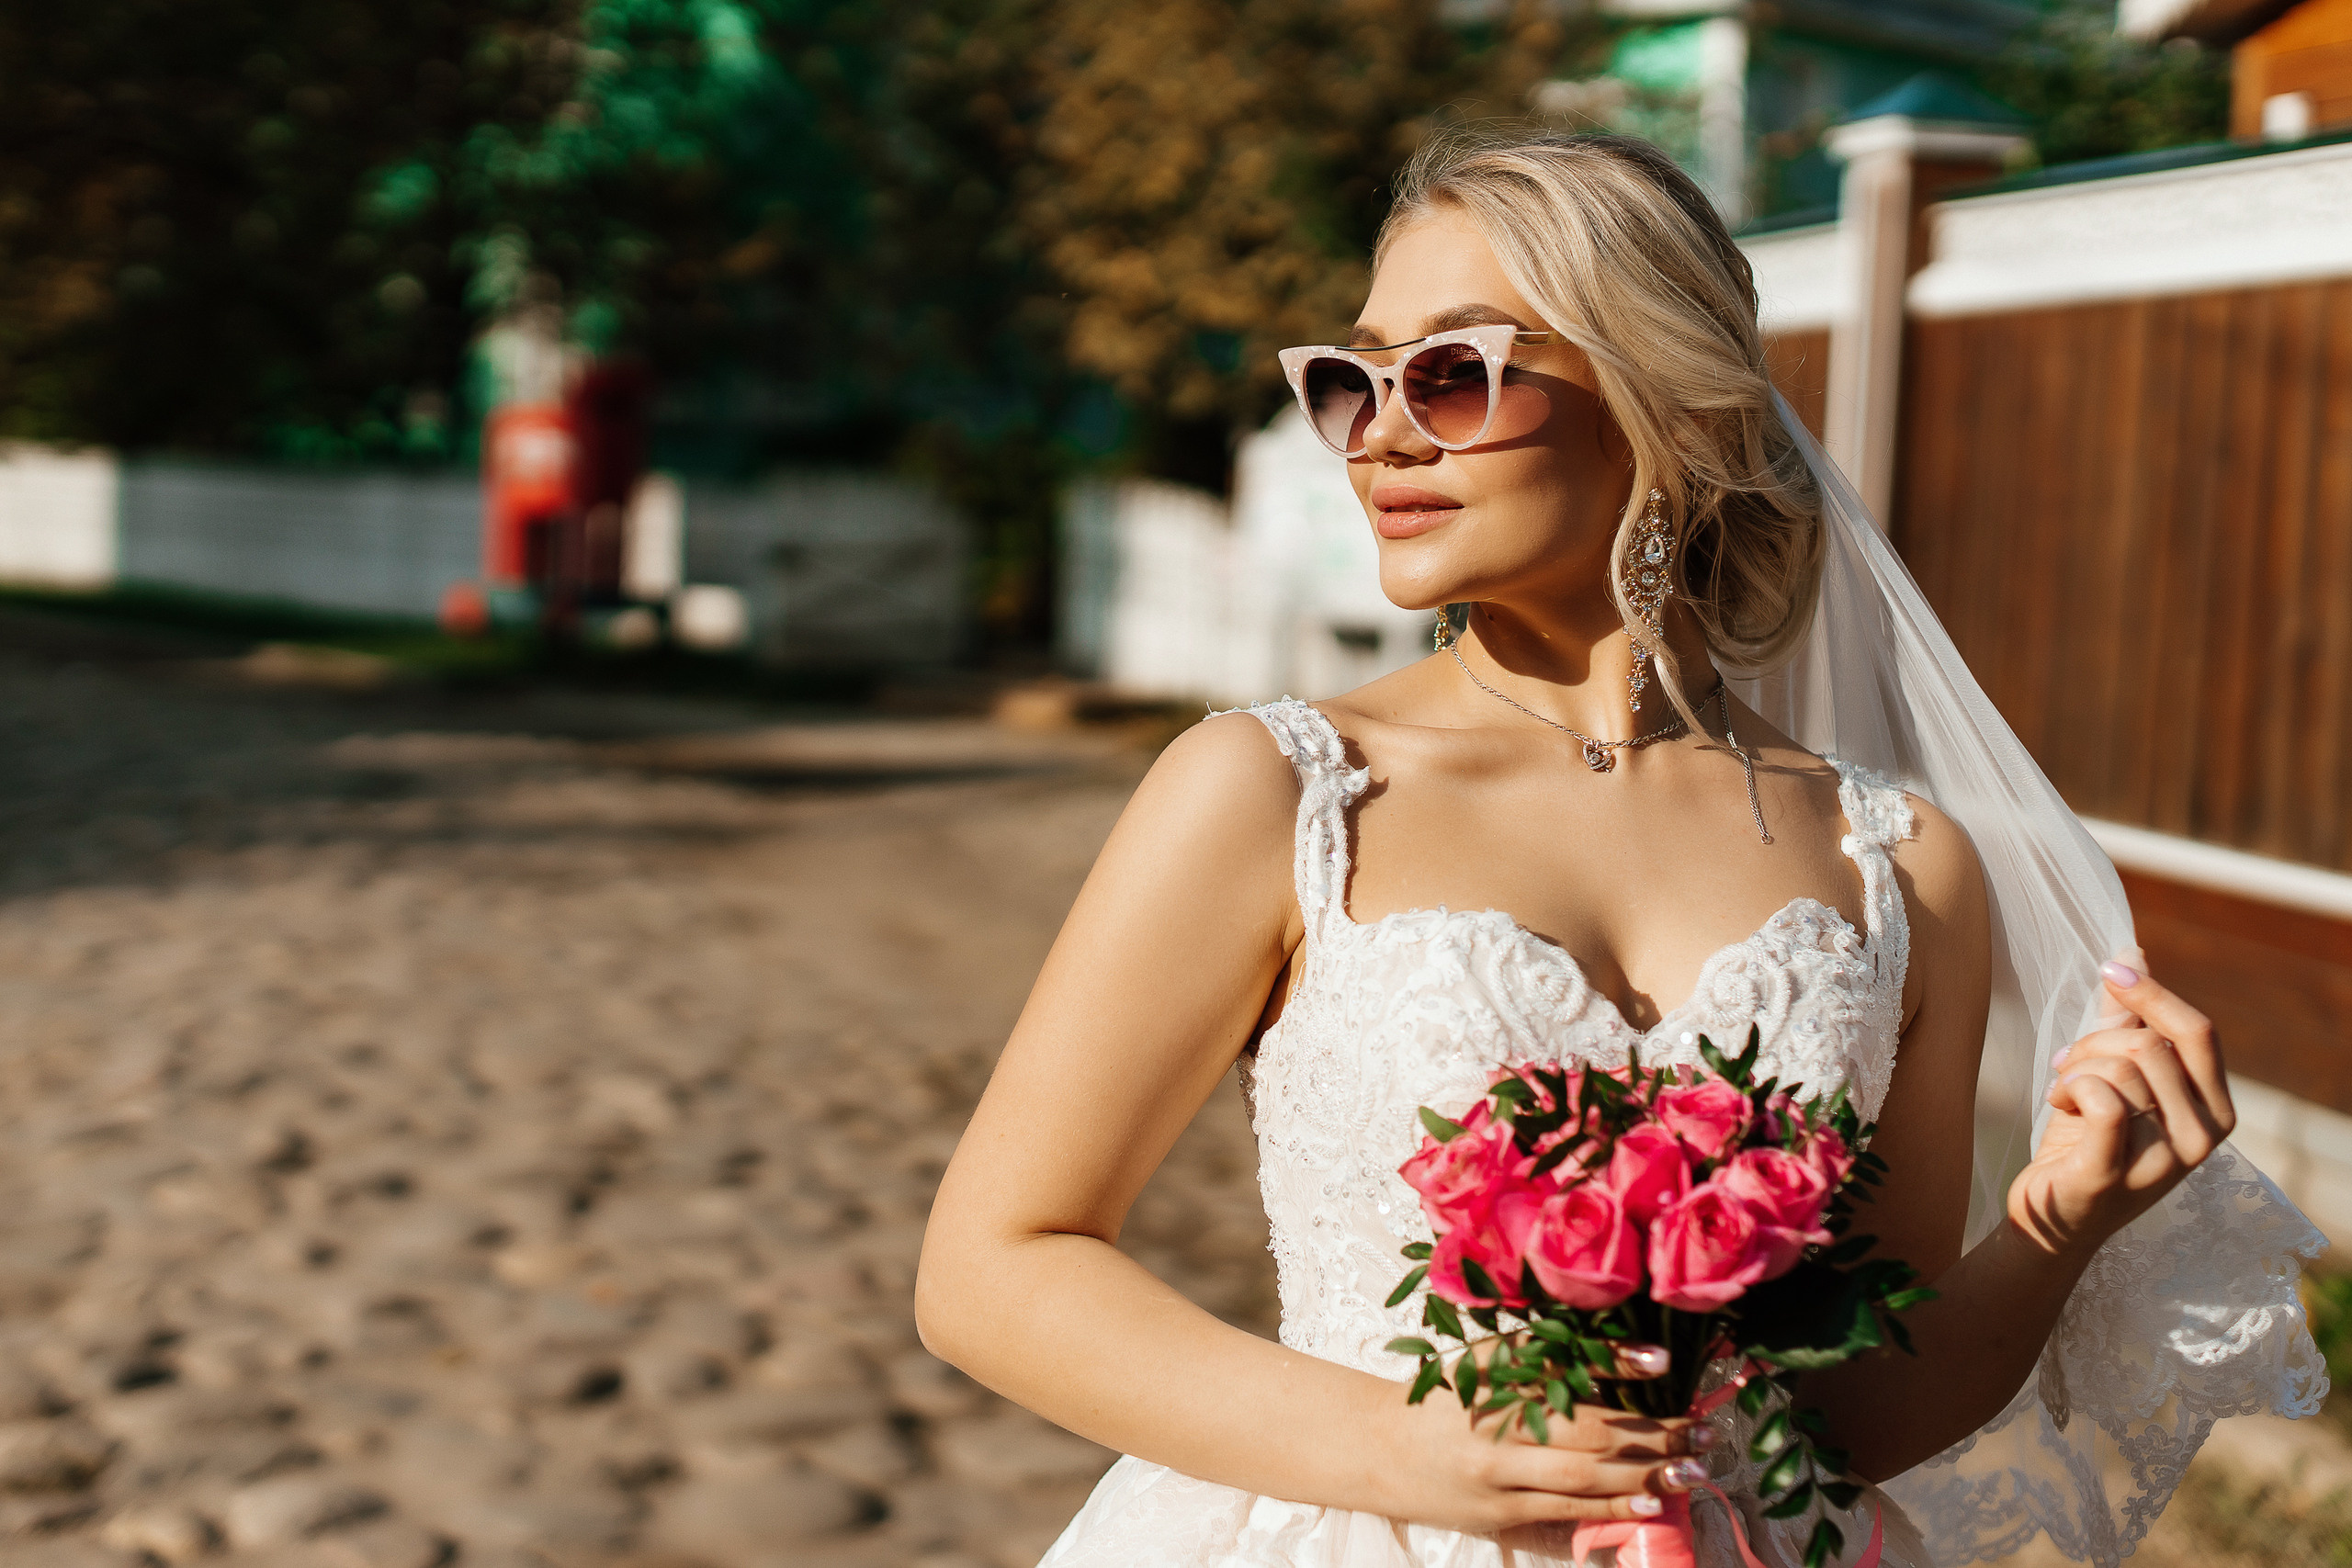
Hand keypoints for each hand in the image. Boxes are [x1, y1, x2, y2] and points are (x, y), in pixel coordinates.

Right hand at [1369, 1343, 1715, 1532]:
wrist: (1376, 1448)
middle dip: (1653, 1430)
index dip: (1612, 1361)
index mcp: (1489, 1372)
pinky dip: (1612, 1506)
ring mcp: (1496, 1471)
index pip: (1560, 1363)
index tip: (1661, 1358)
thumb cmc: (1442, 1399)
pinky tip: (1652, 1500)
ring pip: (1584, 1475)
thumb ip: (1541, 1358)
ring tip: (1694, 1467)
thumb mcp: (1481, 1364)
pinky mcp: (1497, 1511)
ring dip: (1646, 1472)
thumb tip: (1625, 1361)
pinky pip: (1566, 1511)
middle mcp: (1493, 1420)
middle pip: (1587, 1427)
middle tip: (1703, 1428)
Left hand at [2006, 961, 2234, 1260]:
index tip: (2111, 971)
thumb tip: (2133, 952)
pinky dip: (2070, 1090)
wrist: (2051, 1219)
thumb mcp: (2113, 1075)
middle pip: (2151, 1046)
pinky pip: (2101, 1102)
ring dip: (2076, 1069)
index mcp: (2214, 1111)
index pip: (2199, 1033)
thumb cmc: (2085, 1142)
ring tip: (2064, 1093)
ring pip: (2120, 1069)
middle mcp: (2201, 1139)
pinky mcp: (2112, 1176)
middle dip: (2096, 1043)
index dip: (2153, 993)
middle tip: (2069, 1065)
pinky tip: (2060, 1106)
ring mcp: (2162, 1163)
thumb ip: (2126, 1020)